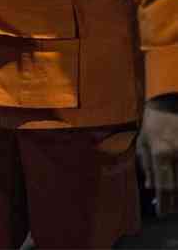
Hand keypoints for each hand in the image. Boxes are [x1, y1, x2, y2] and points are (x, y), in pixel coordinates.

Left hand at [137, 97, 177, 215]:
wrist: (167, 105)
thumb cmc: (152, 126)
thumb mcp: (143, 144)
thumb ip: (147, 167)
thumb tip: (151, 187)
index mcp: (161, 153)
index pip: (164, 184)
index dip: (164, 201)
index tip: (162, 213)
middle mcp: (177, 154)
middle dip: (175, 202)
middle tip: (171, 212)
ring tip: (175, 205)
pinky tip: (176, 186)